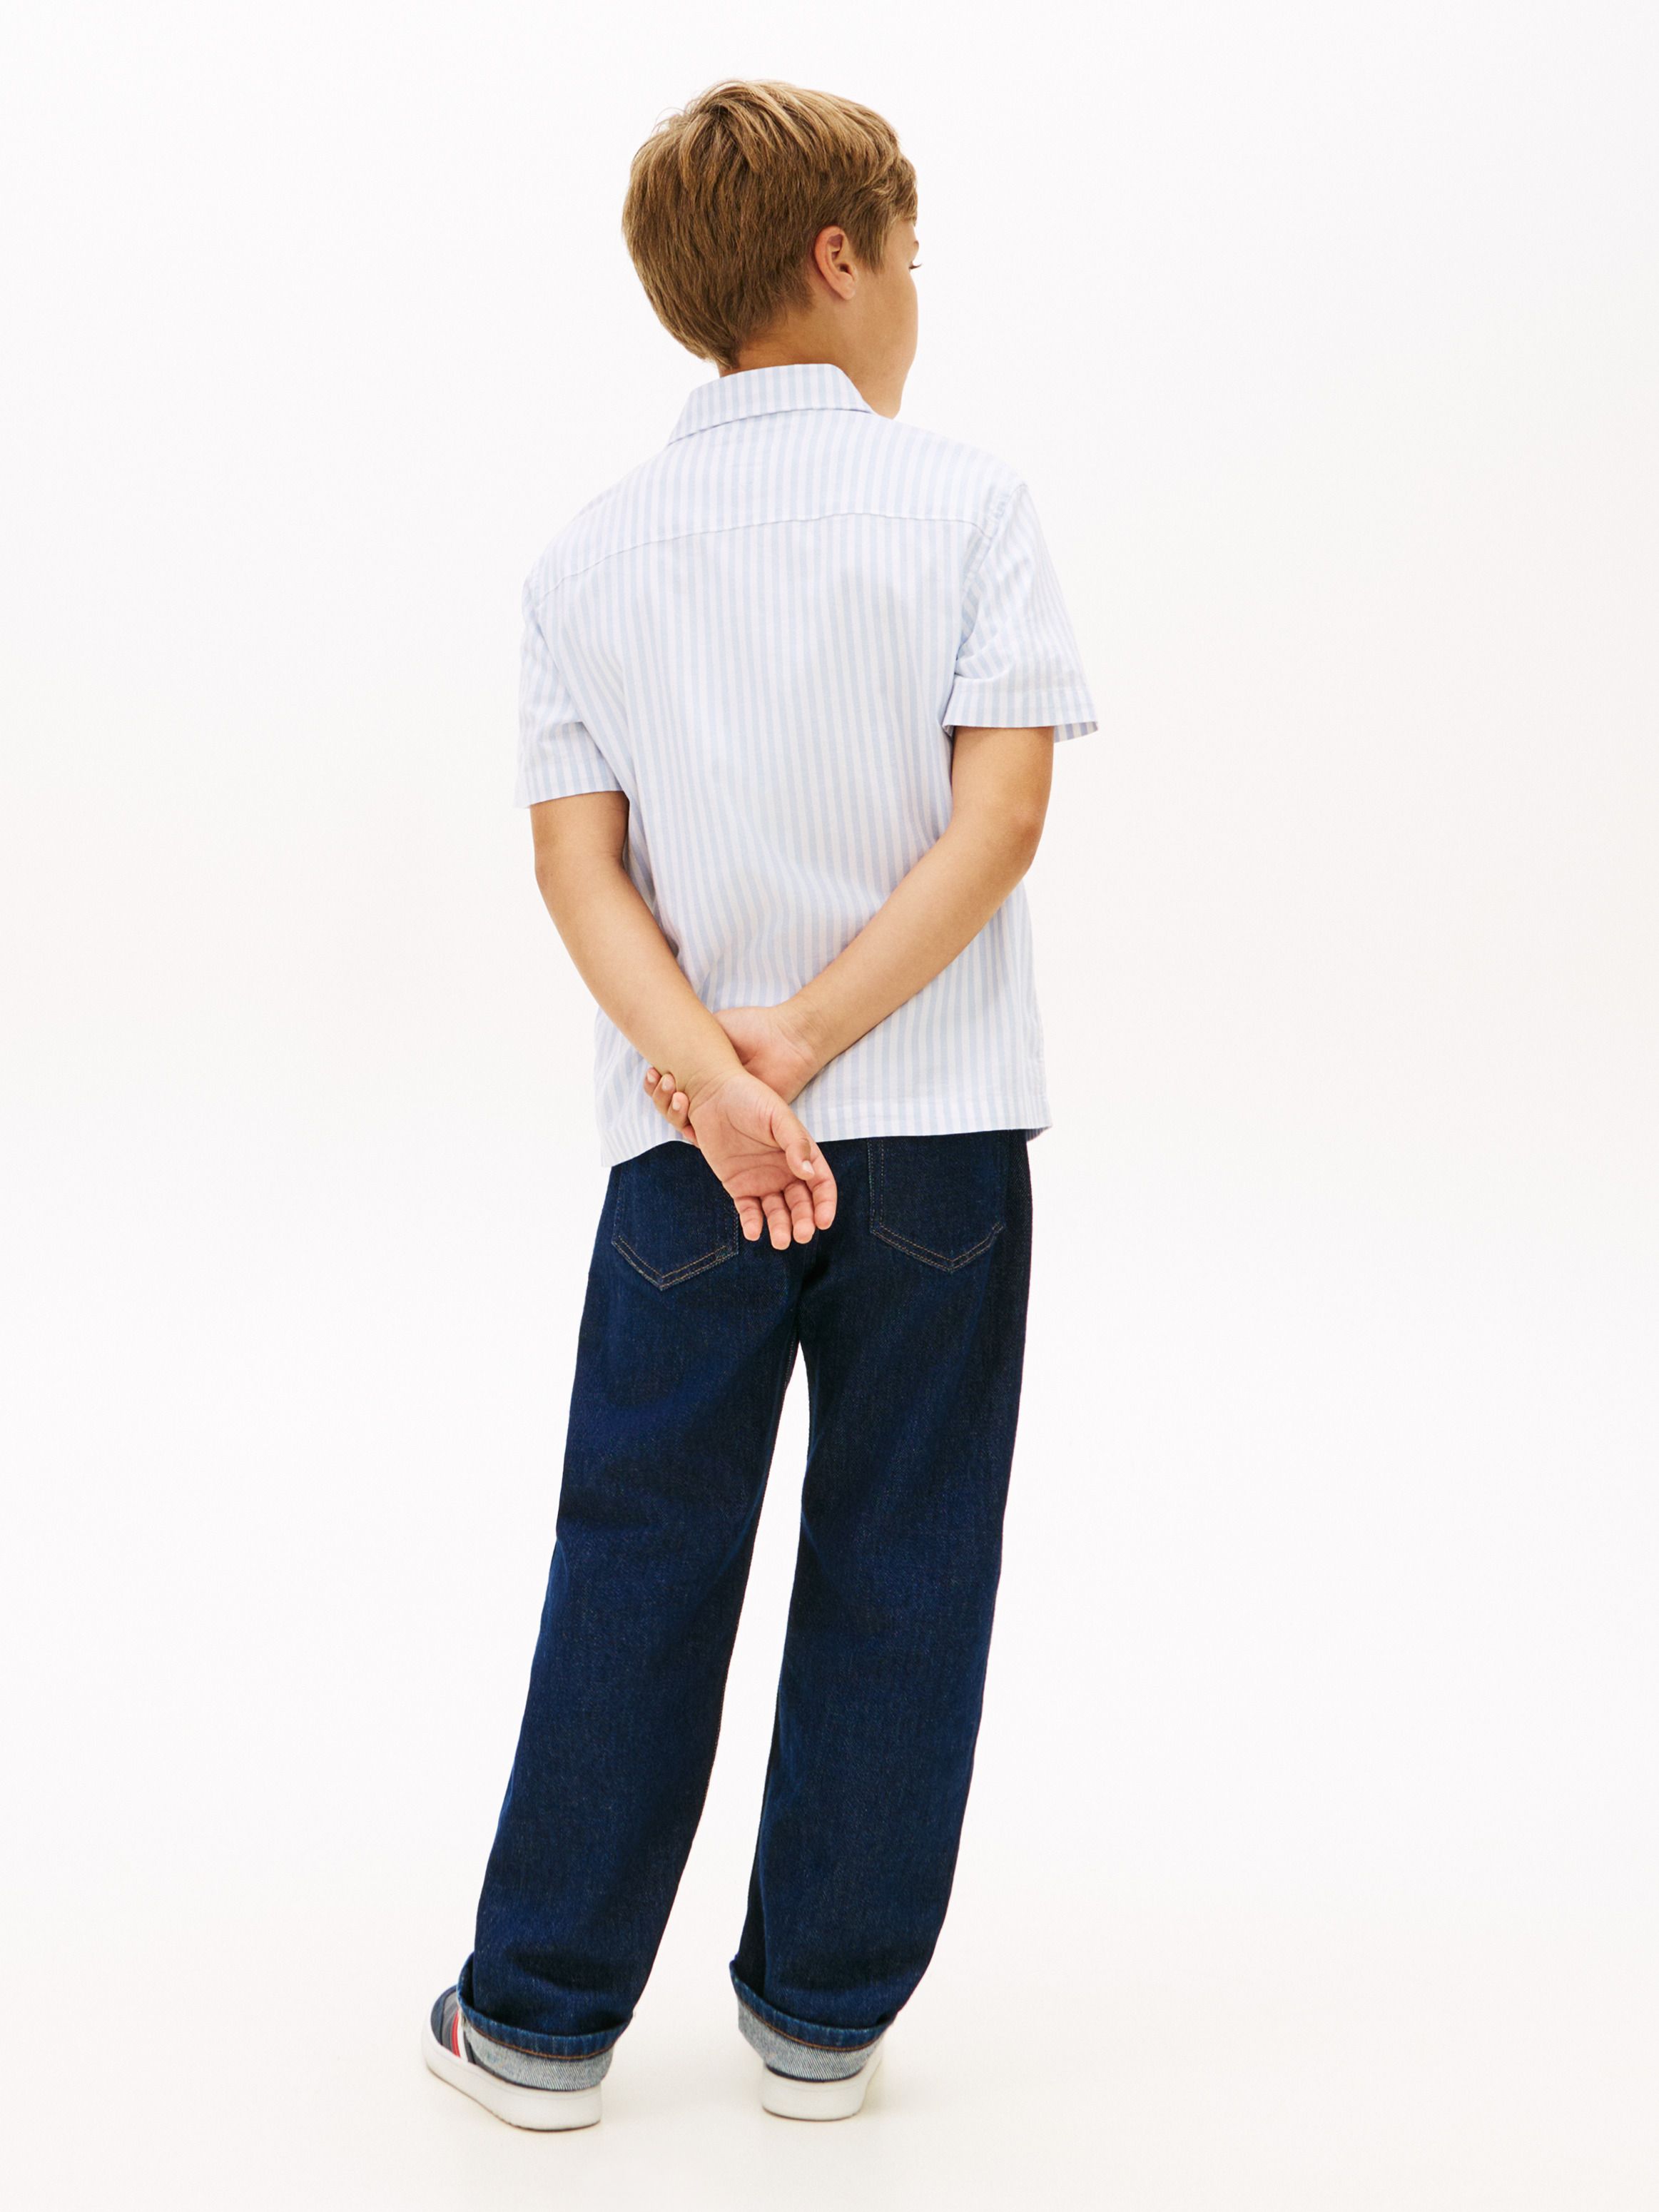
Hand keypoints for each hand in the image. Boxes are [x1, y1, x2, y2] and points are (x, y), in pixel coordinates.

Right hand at [642, 1000, 820, 1139]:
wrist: (787, 1037)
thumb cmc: (754, 1027)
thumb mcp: (716, 1025)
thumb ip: (691, 1035)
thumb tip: (665, 1041)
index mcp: (704, 1073)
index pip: (673, 1086)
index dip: (658, 1085)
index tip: (653, 1072)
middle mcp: (713, 1093)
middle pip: (675, 1106)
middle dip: (661, 1097)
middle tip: (662, 1080)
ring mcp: (726, 1109)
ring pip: (687, 1122)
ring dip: (671, 1110)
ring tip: (676, 1094)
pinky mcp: (743, 1123)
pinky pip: (709, 1136)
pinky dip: (691, 1129)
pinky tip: (684, 1113)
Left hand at [675, 1067, 836, 1247]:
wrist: (712, 1094)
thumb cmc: (749, 1098)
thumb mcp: (777, 1116)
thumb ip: (796, 1143)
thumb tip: (809, 1174)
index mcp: (801, 1153)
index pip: (821, 1184)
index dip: (825, 1203)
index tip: (823, 1221)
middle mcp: (785, 1171)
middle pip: (801, 1204)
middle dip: (804, 1221)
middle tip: (802, 1235)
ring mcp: (762, 1180)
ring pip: (777, 1212)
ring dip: (781, 1227)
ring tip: (780, 1240)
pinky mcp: (738, 1186)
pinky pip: (749, 1210)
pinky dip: (753, 1223)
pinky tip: (754, 1231)